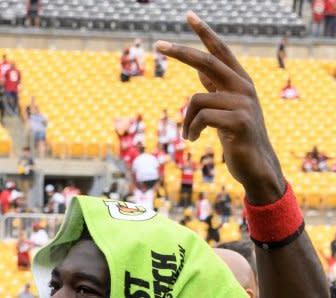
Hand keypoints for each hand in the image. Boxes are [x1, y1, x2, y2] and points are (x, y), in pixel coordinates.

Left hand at [155, 12, 284, 203]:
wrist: (256, 166)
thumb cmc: (237, 137)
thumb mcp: (224, 108)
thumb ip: (215, 87)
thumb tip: (200, 67)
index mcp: (239, 81)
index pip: (220, 51)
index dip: (205, 33)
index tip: (189, 15)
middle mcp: (243, 87)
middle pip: (206, 61)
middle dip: (180, 52)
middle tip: (157, 44)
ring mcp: (243, 103)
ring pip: (196, 99)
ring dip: (186, 121)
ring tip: (189, 135)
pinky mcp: (238, 121)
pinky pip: (201, 118)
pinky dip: (191, 129)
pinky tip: (193, 140)